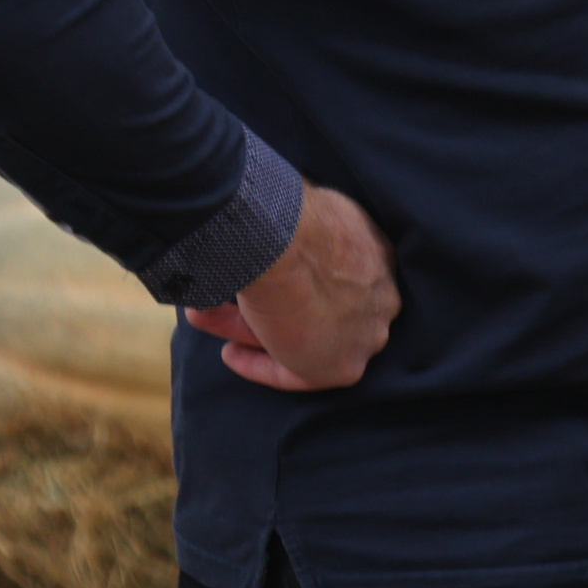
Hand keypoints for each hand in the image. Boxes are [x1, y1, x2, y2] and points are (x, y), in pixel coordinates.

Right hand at [185, 180, 399, 390]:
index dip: (295, 283)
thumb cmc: (289, 221)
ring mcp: (366, 333)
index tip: (265, 282)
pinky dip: (261, 365)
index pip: (338, 278)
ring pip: (303, 337)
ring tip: (207, 317)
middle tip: (226, 303)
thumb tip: (269, 223)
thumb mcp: (300, 214)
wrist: (286, 245)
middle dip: (268, 307)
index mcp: (377, 255)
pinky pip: (297, 373)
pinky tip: (232, 353)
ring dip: (251, 329)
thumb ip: (297, 230)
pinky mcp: (344, 366)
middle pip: (318, 309)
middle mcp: (380, 297)